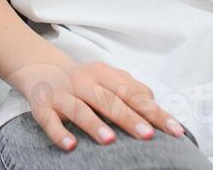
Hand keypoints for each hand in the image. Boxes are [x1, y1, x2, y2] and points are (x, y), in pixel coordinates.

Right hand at [14, 60, 184, 150]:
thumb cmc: (83, 80)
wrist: (39, 67)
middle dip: (128, 117)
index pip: (132, 93)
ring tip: (110, 140)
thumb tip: (154, 105)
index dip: (153, 111)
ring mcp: (62, 94)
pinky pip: (49, 120)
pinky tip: (70, 145)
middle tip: (147, 135)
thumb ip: (131, 88)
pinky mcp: (42, 106)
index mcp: (103, 74)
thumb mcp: (106, 78)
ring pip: (79, 108)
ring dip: (94, 124)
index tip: (173, 129)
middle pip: (108, 100)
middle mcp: (83, 81)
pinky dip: (58, 133)